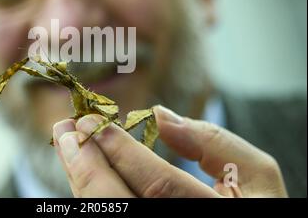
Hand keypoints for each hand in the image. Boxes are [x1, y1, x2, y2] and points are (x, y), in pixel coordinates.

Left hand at [52, 105, 287, 197]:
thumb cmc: (257, 209)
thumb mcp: (256, 176)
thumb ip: (214, 142)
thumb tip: (159, 115)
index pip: (158, 185)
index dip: (120, 151)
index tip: (91, 121)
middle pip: (120, 205)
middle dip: (86, 166)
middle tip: (64, 129)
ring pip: (111, 215)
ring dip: (82, 181)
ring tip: (68, 147)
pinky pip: (114, 217)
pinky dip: (94, 195)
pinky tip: (86, 173)